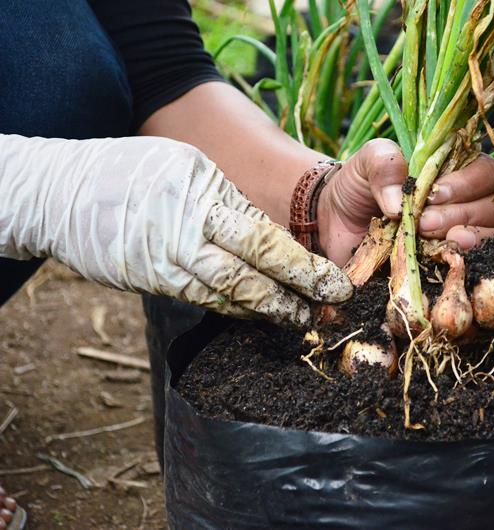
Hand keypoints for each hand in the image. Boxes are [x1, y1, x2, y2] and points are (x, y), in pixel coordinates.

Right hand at [0, 134, 351, 326]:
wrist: (61, 192)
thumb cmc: (134, 172)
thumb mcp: (185, 166)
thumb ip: (226, 201)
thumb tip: (270, 238)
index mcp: (203, 187)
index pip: (265, 233)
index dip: (302, 262)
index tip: (333, 279)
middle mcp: (187, 223)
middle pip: (254, 262)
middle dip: (298, 288)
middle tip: (329, 305)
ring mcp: (167, 256)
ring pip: (230, 290)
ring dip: (269, 308)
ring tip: (301, 319)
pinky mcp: (151, 279)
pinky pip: (202, 299)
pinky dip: (235, 309)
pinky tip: (259, 316)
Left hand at [317, 139, 493, 265]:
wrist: (337, 225)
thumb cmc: (359, 188)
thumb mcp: (365, 163)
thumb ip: (383, 164)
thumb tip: (399, 203)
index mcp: (456, 173)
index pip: (485, 173)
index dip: (466, 184)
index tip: (432, 194)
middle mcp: (470, 206)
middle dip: (462, 216)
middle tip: (424, 224)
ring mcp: (467, 240)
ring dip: (476, 242)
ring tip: (443, 245)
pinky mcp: (457, 271)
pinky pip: (492, 272)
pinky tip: (486, 275)